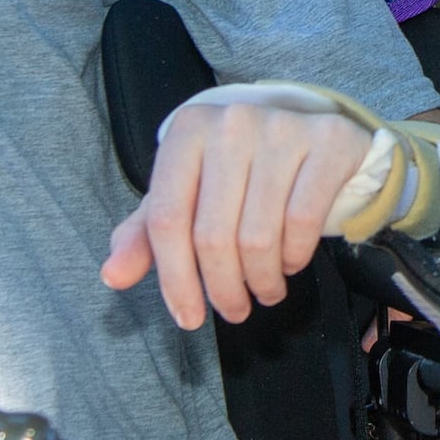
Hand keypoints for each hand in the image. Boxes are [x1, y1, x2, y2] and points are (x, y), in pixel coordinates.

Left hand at [102, 102, 373, 329]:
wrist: (309, 136)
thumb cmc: (238, 173)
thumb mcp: (187, 195)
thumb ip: (146, 235)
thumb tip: (112, 276)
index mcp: (187, 130)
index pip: (167, 220)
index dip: (175, 280)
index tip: (188, 317)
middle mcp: (231, 121)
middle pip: (213, 236)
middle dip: (223, 289)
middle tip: (233, 310)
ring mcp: (281, 128)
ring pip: (259, 236)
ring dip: (261, 282)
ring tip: (264, 291)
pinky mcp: (326, 141)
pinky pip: (302, 222)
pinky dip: (294, 258)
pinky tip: (289, 264)